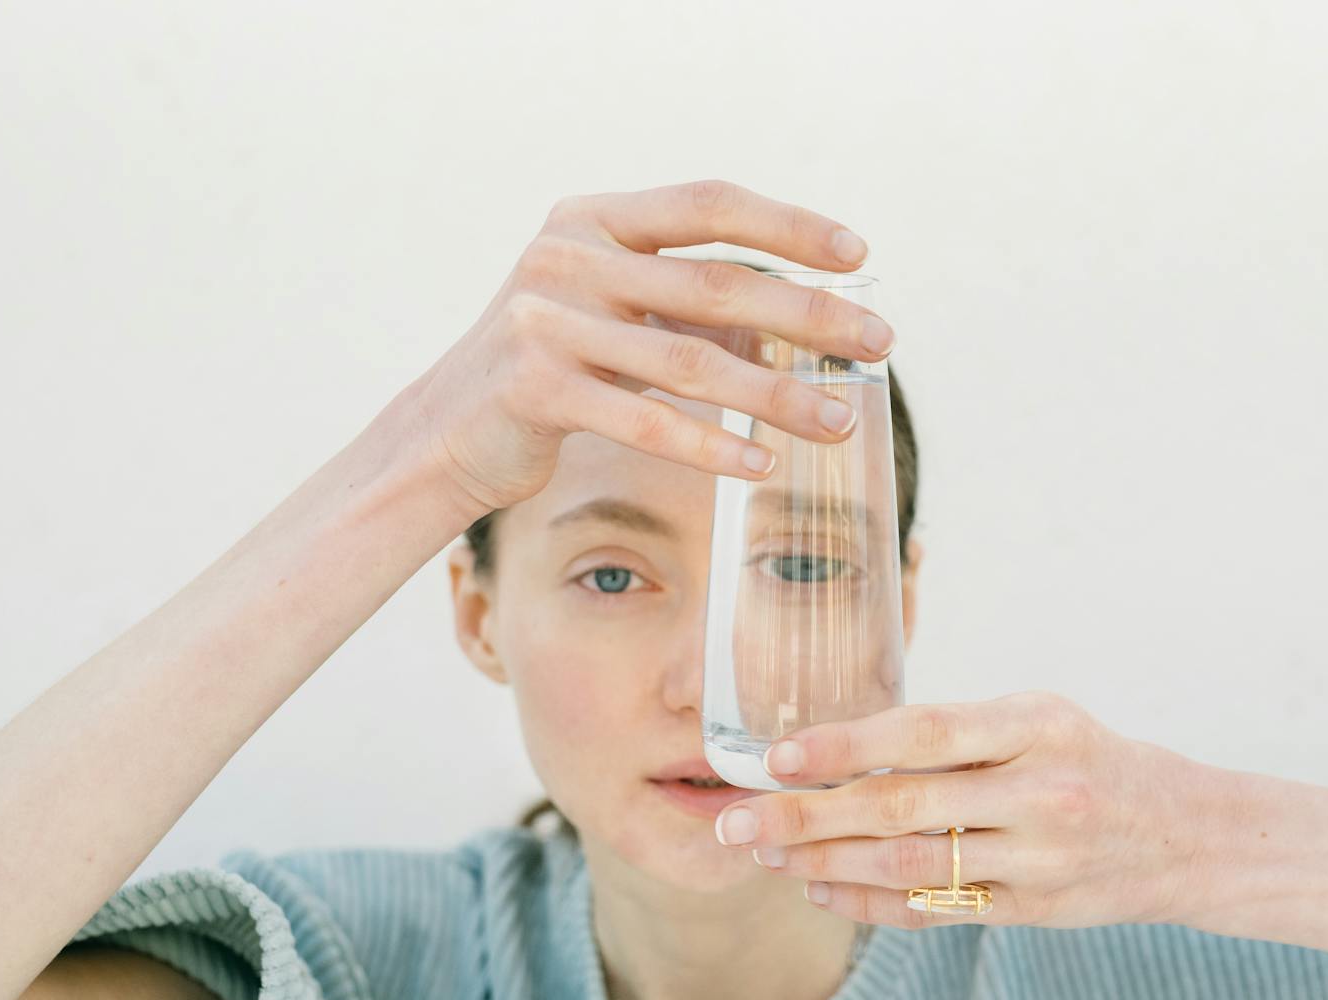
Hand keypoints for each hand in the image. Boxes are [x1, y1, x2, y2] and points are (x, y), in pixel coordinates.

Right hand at [397, 178, 895, 516]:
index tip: (857, 254)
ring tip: (839, 421)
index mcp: (593, 219)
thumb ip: (688, 310)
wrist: (447, 432)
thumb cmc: (551, 372)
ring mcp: (547, 320)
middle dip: (811, 317)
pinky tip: (762, 465)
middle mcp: (568, 256)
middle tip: (880, 344)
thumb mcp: (617, 320)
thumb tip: (795, 334)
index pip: (707, 204)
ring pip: (692, 360)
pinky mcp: (536, 387)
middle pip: (718, 284)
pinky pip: (645, 420)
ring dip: (779, 394)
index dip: (787, 225)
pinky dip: (711, 445)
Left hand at [710, 691, 1219, 929]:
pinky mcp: (1032, 910)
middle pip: (902, 806)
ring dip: (826, 861)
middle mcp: (1040, 792)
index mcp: (1037, 726)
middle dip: (807, 816)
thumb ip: (960, 733)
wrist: (1187, 837)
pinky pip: (935, 910)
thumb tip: (843, 745)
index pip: (925, 731)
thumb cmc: (1094, 762)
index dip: (846, 745)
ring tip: (766, 854)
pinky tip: (820, 889)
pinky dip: (870, 903)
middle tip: (738, 820)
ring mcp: (1038, 858)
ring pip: (910, 866)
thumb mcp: (1042, 719)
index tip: (779, 757)